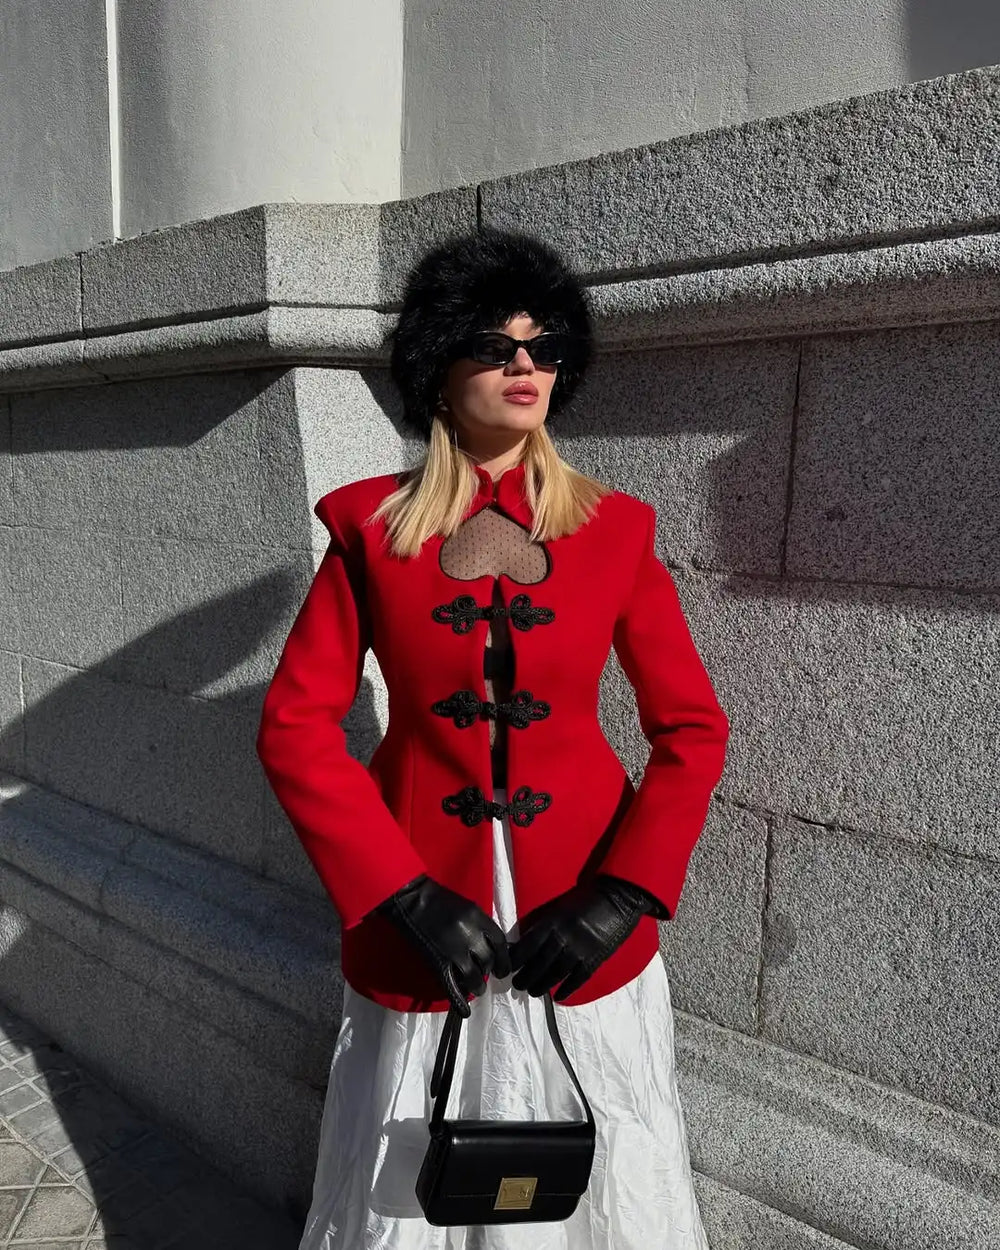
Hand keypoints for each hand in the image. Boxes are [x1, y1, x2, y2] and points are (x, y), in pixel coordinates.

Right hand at [375, 875, 511, 1015]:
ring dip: (477, 985)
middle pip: (488, 961)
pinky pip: (452, 986)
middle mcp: (470, 935)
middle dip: (489, 969)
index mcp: (478, 918)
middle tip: (485, 973)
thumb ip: (482, 926)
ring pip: (475, 977)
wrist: (412, 900)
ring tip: (476, 987)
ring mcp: (453, 951)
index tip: (503, 968)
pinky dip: (460, 1001)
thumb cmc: (441, 901)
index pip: (500, 943)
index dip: (505, 959)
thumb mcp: (468, 907)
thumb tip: (493, 947)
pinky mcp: (438, 962)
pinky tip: (465, 1011)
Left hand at [508, 875, 653, 1000]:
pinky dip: (568, 988)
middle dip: (526, 976)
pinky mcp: (596, 957)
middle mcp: (563, 936)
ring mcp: (580, 948)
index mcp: (553, 921)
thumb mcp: (560, 908)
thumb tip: (526, 944)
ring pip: (556, 973)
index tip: (507, 968)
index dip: (516, 959)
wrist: (617, 897)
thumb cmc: (585, 899)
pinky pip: (579, 977)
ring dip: (542, 985)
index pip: (528, 945)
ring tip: (533, 992)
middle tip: (517, 985)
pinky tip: (558, 997)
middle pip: (540, 962)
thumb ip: (545, 925)